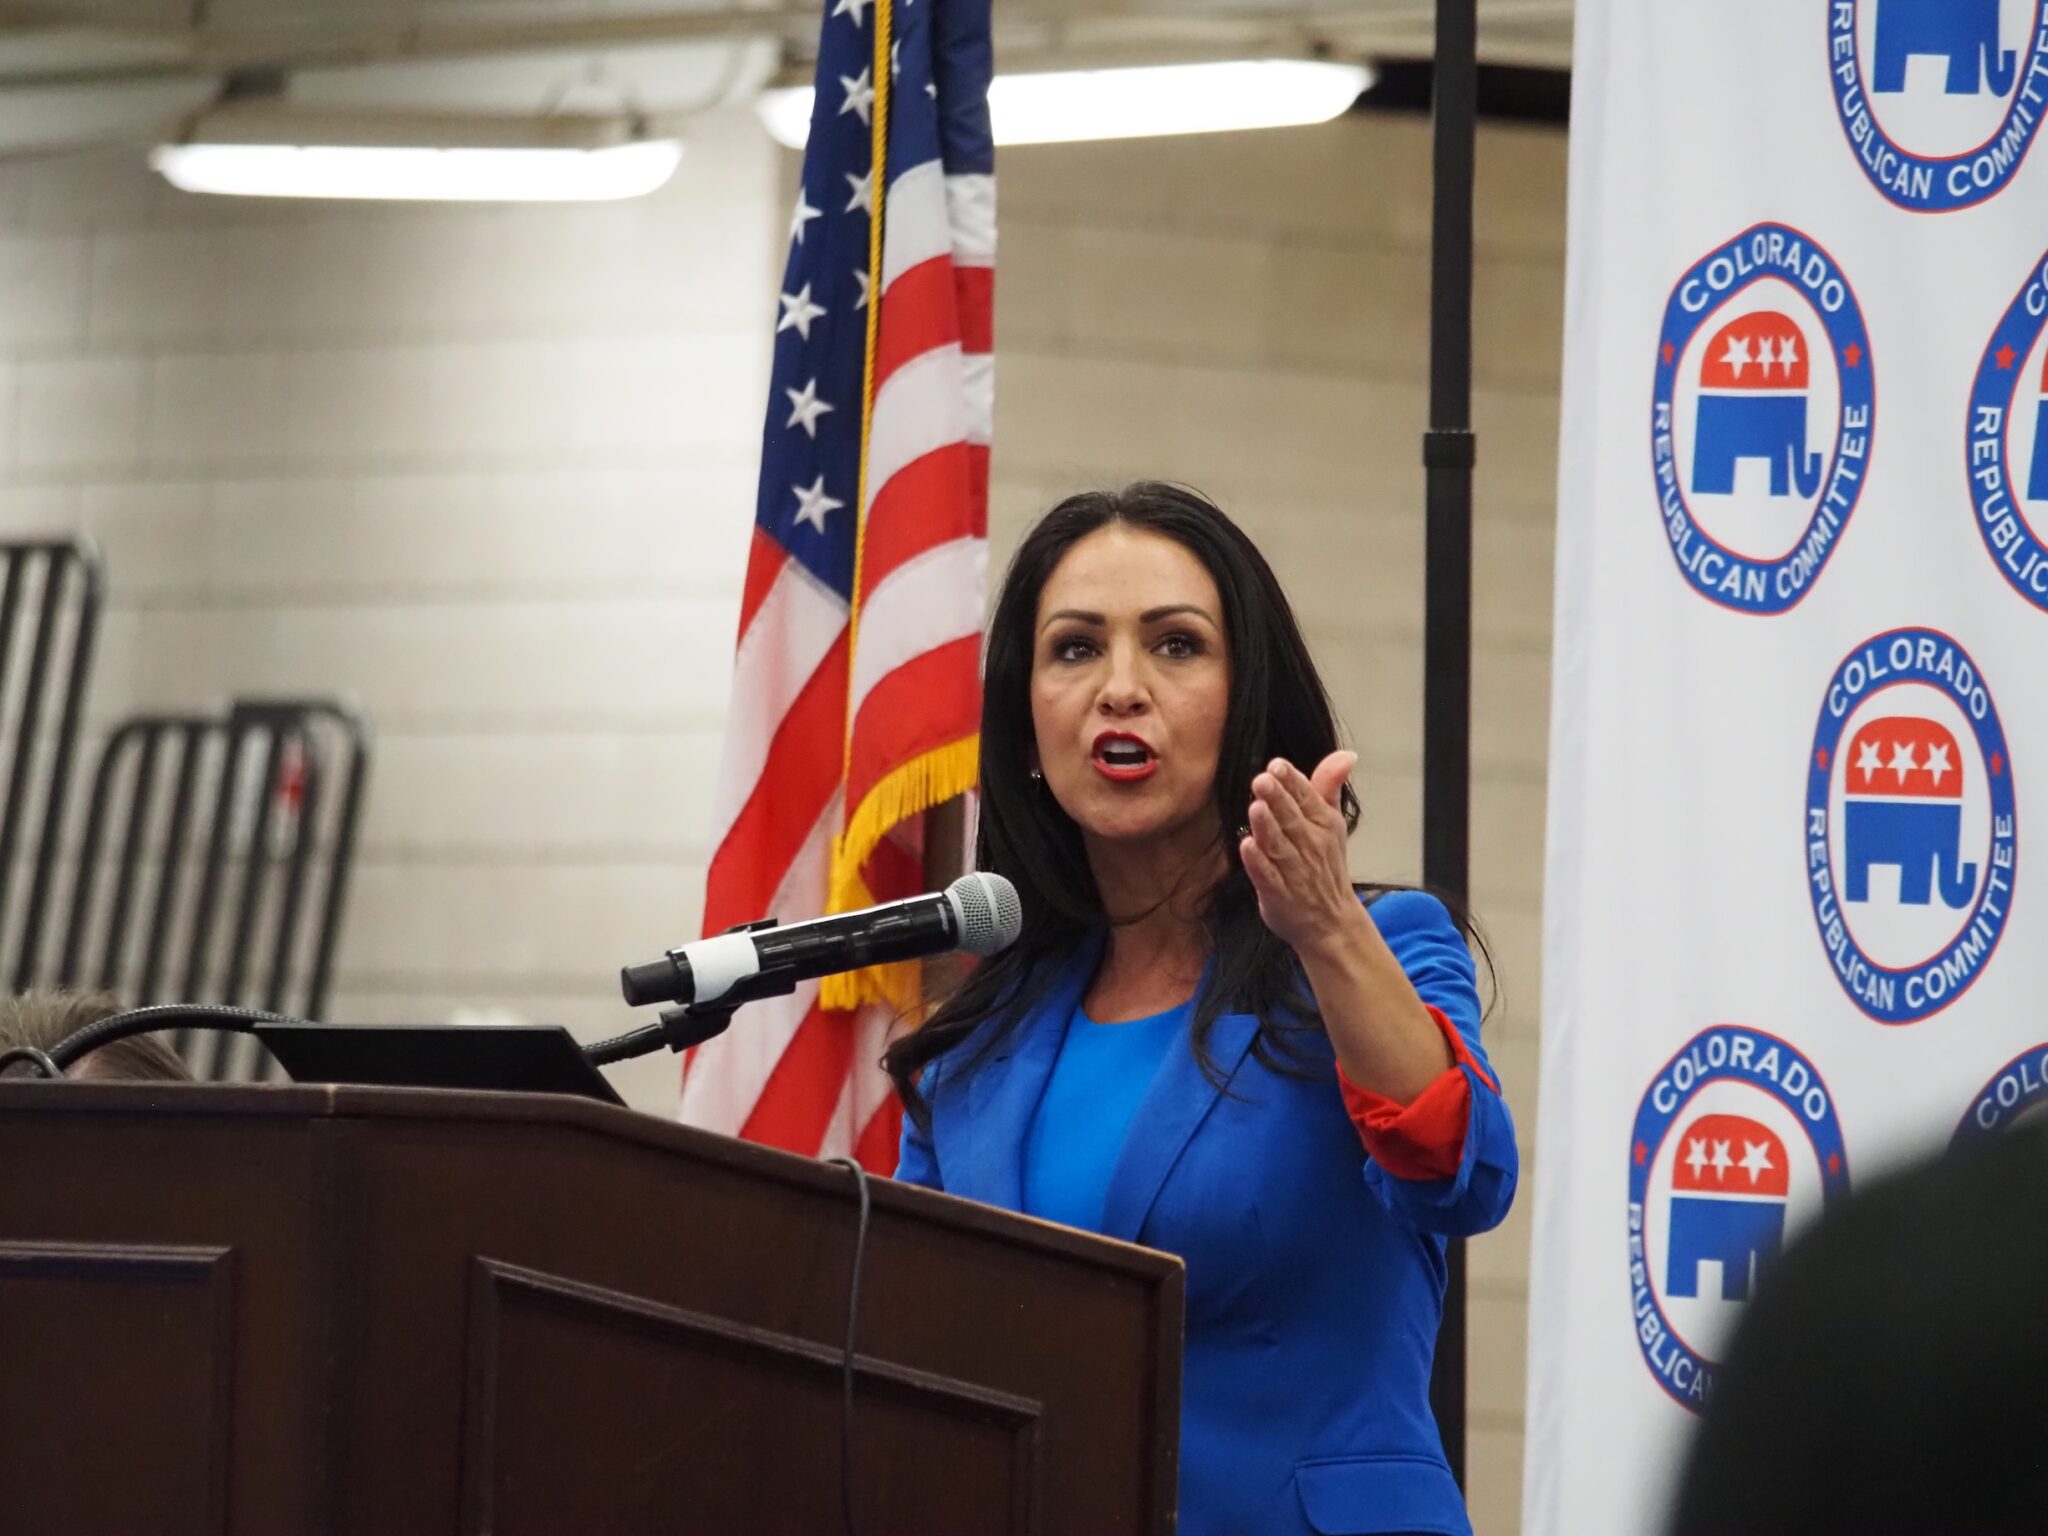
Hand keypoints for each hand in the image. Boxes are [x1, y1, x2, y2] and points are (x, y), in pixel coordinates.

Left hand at [1239, 751, 1362, 957]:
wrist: (1332, 923)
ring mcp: (1294, 872)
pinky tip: (1246, 846)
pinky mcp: (1277, 895)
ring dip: (1267, 827)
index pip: (1307, 798)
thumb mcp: (1332, 824)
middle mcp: (1310, 846)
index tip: (1277, 765)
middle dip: (1277, 799)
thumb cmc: (1326, 867)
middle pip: (1291, 819)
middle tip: (1262, 779)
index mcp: (1324, 825)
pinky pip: (1267, 876)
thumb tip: (1346, 754)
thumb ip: (1328, 787)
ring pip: (1278, 845)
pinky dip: (1258, 862)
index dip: (1292, 781)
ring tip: (1255, 807)